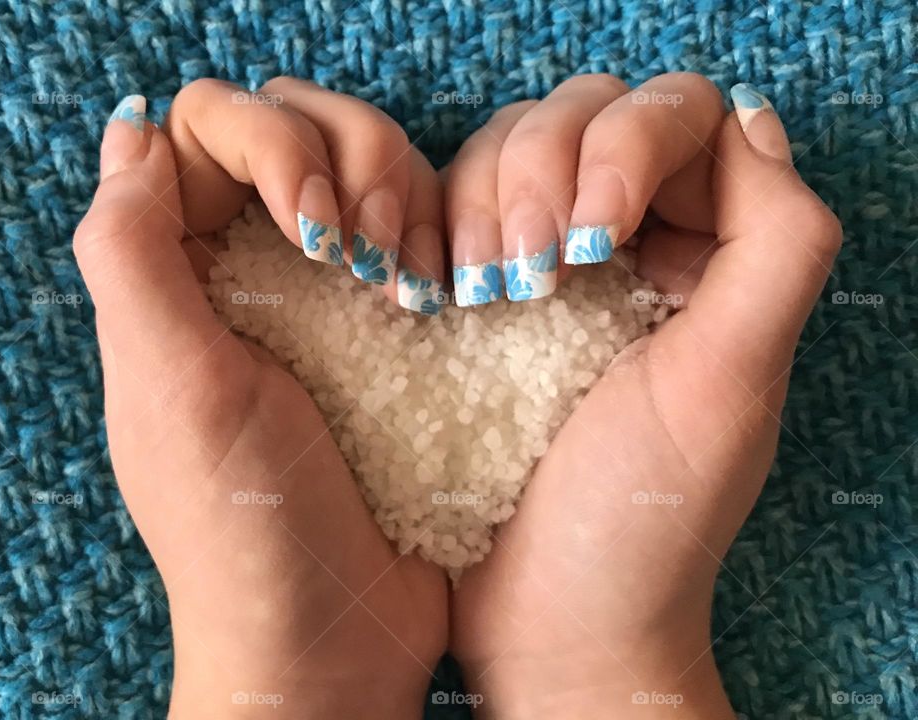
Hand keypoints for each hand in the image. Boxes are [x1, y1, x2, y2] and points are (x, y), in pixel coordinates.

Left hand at [74, 81, 447, 718]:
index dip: (270, 145)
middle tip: (368, 257)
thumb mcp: (172, 386)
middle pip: (302, 129)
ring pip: (373, 166)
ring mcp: (330, 293)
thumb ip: (131, 251)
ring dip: (405, 197)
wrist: (336, 631)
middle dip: (352, 166)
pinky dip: (441, 234)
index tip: (314, 222)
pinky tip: (440, 293)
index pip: (211, 132)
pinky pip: (425, 225)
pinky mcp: (396, 322)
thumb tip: (134, 133)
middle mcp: (250, 270)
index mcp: (180, 274)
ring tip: (412, 286)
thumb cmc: (248, 524)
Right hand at [447, 74, 841, 717]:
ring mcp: (545, 264)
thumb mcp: (729, 381)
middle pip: (583, 116)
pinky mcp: (476, 291)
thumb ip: (776, 243)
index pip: (677, 122)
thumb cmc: (639, 518)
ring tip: (477, 294)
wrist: (550, 617)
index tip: (589, 239)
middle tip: (525, 276)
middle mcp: (631, 248)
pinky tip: (432, 290)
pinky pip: (447, 202)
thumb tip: (752, 122)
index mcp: (707, 256)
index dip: (626, 149)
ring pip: (506, 147)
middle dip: (543, 174)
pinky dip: (434, 224)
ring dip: (482, 199)